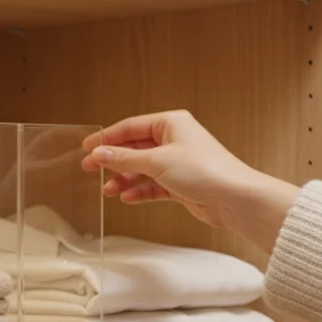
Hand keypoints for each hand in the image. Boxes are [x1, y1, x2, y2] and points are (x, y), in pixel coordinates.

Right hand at [80, 110, 300, 252]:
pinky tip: (127, 198)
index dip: (107, 138)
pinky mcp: (181, 183)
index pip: (130, 127)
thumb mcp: (157, 161)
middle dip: (113, 160)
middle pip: (134, 148)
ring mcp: (178, 162)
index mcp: (171, 123)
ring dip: (124, 179)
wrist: (234, 198)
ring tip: (108, 190)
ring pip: (142, 168)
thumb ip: (125, 158)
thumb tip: (99, 154)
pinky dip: (140, 191)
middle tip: (89, 169)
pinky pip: (153, 185)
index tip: (86, 148)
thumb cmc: (205, 171)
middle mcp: (175, 140)